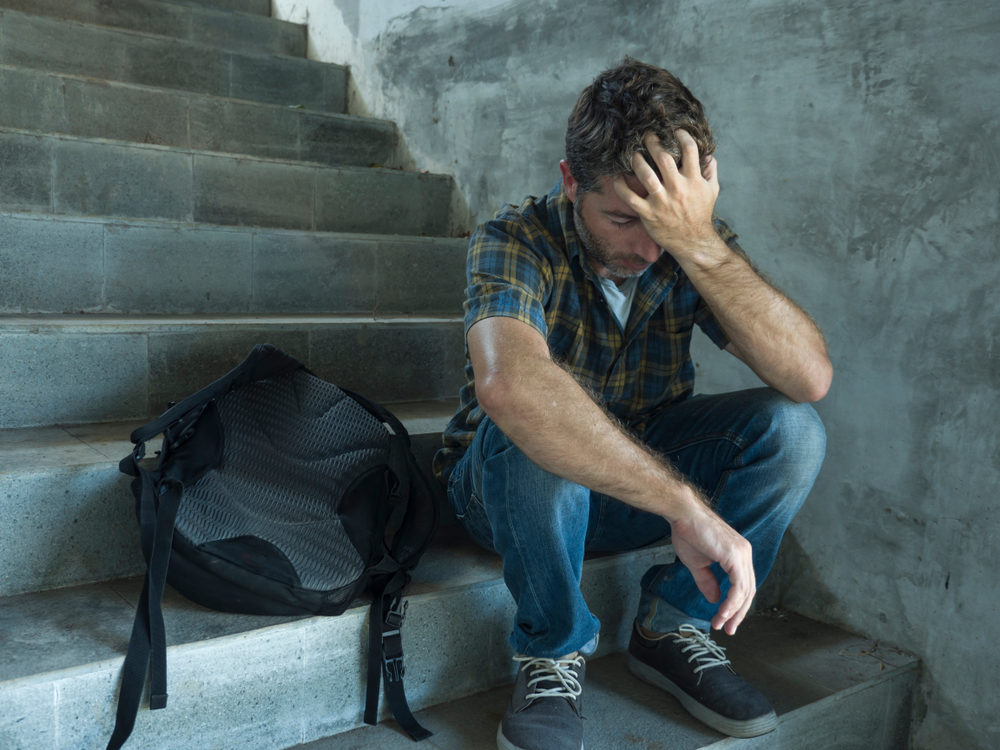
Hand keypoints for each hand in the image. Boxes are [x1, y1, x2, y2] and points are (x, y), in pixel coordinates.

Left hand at [612, 129, 720, 256]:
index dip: (681, 136)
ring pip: (645, 174)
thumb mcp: (712, 190)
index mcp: (693, 180)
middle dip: (653, 142)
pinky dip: (620, 185)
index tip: (674, 131)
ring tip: (633, 153)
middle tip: (646, 135)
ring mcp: (661, 201)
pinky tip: (617, 176)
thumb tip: (708, 153)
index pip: (689, 150)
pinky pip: (629, 197)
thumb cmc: (701, 213)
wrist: (693, 241)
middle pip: (663, 158)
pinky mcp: (648, 213)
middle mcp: (677, 188)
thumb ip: (711, 170)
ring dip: (636, 160)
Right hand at [668, 499, 755, 634]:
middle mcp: (745, 553)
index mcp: (738, 554)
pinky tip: (722, 613)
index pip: (743, 585)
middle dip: (738, 613)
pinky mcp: (735, 556)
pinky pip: (738, 587)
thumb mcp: (697, 563)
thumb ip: (707, 582)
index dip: (735, 605)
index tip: (724, 620)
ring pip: (745, 591)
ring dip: (733, 611)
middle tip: (728, 629)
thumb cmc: (688, 532)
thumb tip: (714, 600)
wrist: (682, 514)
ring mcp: (742, 554)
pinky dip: (731, 603)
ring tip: (722, 624)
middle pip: (748, 591)